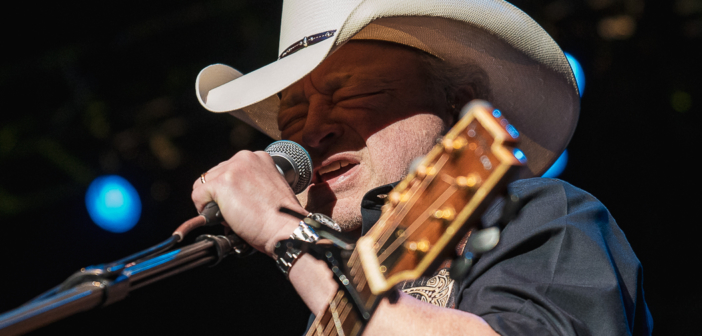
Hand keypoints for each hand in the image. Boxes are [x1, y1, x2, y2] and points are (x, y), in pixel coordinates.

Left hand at [191, 150, 306, 255]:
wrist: (286, 228)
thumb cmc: (282, 216)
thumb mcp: (269, 187)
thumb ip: (250, 182)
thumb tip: (230, 194)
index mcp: (259, 157)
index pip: (228, 169)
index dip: (230, 190)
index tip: (238, 202)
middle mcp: (245, 158)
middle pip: (214, 175)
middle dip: (220, 196)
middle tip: (237, 212)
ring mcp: (233, 169)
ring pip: (203, 185)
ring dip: (213, 203)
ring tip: (232, 216)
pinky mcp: (222, 183)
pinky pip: (198, 196)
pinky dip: (204, 210)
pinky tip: (223, 218)